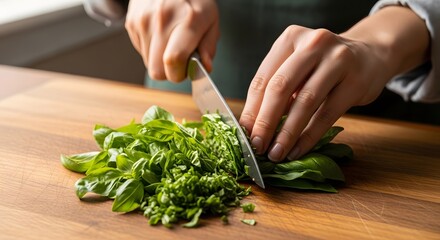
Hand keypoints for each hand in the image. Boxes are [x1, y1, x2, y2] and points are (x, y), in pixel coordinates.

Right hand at [125, 0, 218, 81]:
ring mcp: (143, 21)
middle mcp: (162, 20)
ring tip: (170, 41)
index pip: (174, 60)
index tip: (186, 70)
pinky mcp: (132, 23)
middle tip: (180, 60)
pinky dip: (152, 49)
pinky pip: (141, 51)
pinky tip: (160, 33)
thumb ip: (209, 47)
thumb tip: (204, 68)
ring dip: (160, 60)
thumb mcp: (211, 20)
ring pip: (148, 63)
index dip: (179, 73)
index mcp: (187, 20)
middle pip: (156, 70)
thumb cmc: (194, 0)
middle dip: (169, 72)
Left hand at [239, 7, 429, 161]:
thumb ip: (278, 88)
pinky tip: (298, 150)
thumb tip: (253, 127)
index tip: (244, 134)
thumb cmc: (325, 65)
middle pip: (280, 87)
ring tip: (276, 153)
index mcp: (290, 38)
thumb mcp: (299, 66)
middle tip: (257, 145)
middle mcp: (313, 44)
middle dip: (265, 121)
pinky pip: (327, 114)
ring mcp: (337, 60)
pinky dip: (309, 136)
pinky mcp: (356, 81)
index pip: (263, 78)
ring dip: (287, 133)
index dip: (251, 109)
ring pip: (304, 102)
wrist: (371, 55)